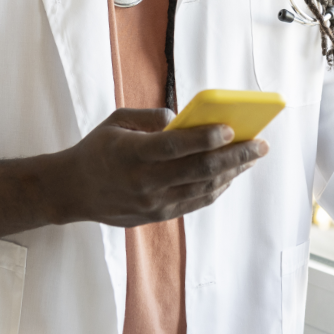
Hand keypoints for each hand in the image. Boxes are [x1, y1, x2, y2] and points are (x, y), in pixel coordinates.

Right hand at [52, 107, 268, 226]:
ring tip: (252, 157)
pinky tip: (231, 175)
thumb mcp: (115, 122)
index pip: (175, 147)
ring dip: (232, 173)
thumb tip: (182, 120)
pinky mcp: (158, 215)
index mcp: (131, 153)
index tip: (231, 129)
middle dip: (234, 157)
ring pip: (203, 189)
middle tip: (260, 145)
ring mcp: (153, 202)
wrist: (73, 191)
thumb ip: (149, 118)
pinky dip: (217, 188)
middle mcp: (144, 181)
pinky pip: (196, 202)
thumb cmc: (97, 149)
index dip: (205, 138)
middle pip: (198, 170)